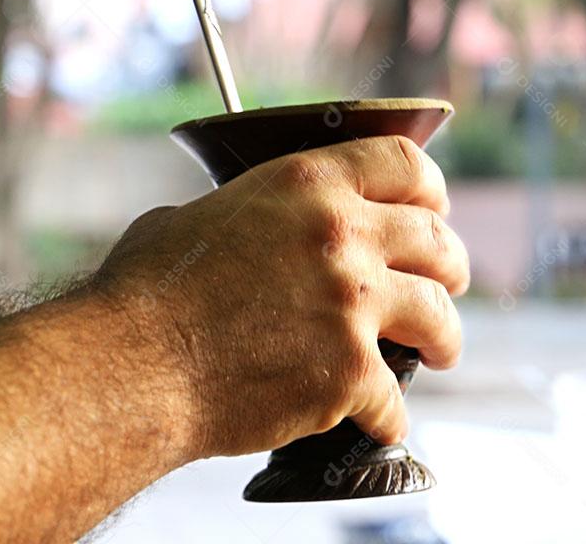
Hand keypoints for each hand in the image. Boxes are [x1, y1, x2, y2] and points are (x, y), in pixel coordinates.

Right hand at [92, 135, 468, 458]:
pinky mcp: (349, 372)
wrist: (134, 365)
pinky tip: (380, 422)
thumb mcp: (191, 218)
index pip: (403, 163)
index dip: (430, 185)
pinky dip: (389, 416)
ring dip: (446, 336)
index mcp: (306, 185)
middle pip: (436, 240)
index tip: (435, 207)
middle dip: (451, 263)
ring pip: (438, 315)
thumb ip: (240, 215)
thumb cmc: (145, 292)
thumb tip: (244, 229)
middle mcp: (341, 236)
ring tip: (443, 351)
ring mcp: (352, 304)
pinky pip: (395, 400)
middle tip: (447, 281)